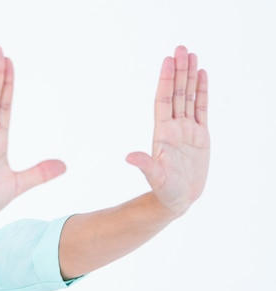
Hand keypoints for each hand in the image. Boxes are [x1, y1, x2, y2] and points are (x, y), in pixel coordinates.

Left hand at [126, 46, 209, 216]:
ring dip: (190, 77)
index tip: (168, 61)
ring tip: (193, 56)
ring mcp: (187, 130)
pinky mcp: (200, 136)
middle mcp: (174, 127)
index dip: (166, 80)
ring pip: (189, 97)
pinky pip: (202, 109)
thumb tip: (129, 157)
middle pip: (176, 93)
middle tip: (182, 48)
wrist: (177, 200)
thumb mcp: (154, 177)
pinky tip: (202, 76)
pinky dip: (202, 92)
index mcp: (162, 133)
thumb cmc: (163, 190)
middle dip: (179, 71)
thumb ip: (145, 164)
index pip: (163, 100)